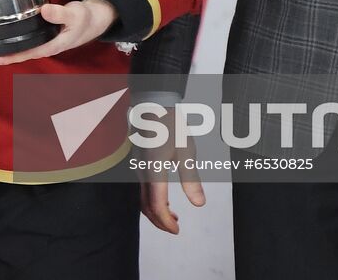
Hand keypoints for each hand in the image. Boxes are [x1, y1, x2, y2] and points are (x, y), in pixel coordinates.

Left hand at [0, 0, 116, 66]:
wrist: (90, 22)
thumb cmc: (83, 19)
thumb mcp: (75, 14)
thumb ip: (60, 14)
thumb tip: (44, 11)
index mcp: (48, 45)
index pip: (24, 53)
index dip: (7, 56)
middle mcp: (39, 48)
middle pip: (11, 56)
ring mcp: (35, 44)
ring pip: (10, 52)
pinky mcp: (33, 38)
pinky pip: (14, 45)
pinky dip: (1, 46)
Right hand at [138, 106, 205, 233]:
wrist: (154, 107)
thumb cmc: (171, 126)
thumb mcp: (187, 152)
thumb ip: (191, 180)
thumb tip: (199, 204)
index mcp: (154, 170)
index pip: (156, 204)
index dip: (166, 221)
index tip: (177, 230)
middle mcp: (142, 172)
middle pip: (145, 206)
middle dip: (160, 221)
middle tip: (175, 229)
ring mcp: (138, 168)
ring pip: (142, 198)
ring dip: (155, 212)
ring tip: (173, 217)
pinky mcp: (139, 164)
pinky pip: (141, 189)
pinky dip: (151, 200)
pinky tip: (164, 200)